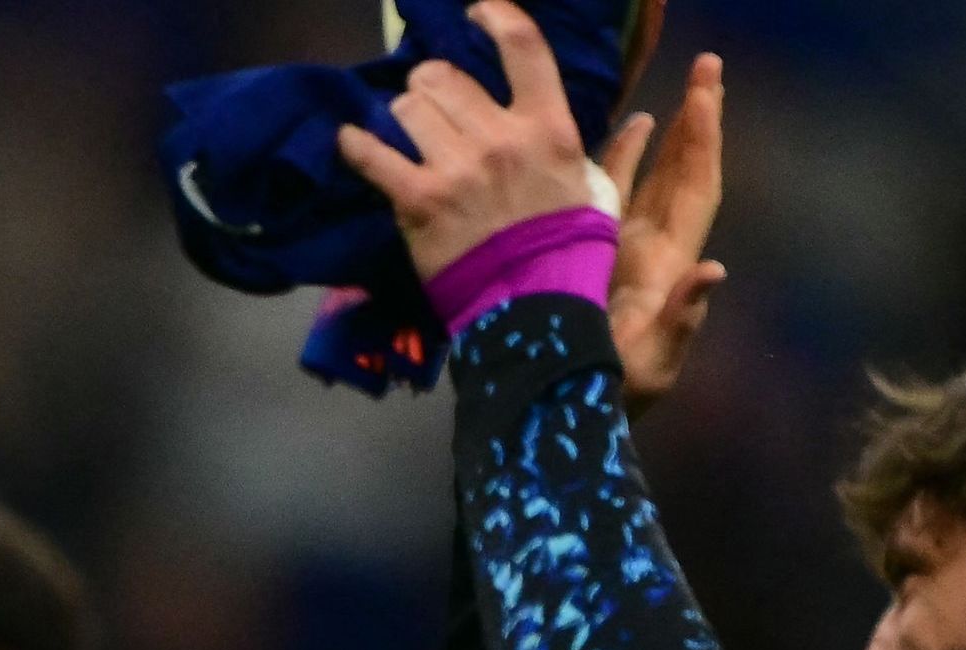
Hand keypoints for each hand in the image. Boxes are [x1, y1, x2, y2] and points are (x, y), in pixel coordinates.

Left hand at [336, 1, 612, 286]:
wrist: (534, 305)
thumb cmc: (568, 246)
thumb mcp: (592, 185)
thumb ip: (576, 147)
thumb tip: (615, 121)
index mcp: (548, 126)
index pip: (523, 47)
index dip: (495, 16)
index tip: (476, 12)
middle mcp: (502, 137)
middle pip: (446, 78)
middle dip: (431, 83)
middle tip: (429, 98)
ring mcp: (457, 167)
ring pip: (409, 108)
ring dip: (402, 114)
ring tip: (406, 128)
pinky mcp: (419, 200)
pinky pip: (373, 155)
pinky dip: (356, 144)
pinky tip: (350, 140)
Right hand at [595, 52, 727, 408]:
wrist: (568, 420)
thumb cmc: (611, 396)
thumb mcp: (652, 364)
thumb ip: (682, 317)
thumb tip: (712, 270)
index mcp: (669, 266)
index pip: (696, 189)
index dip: (703, 141)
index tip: (706, 94)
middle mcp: (652, 252)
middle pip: (682, 175)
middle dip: (694, 124)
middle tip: (705, 70)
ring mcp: (621, 257)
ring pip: (649, 186)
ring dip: (659, 143)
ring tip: (663, 103)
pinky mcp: (588, 264)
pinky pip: (609, 206)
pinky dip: (617, 170)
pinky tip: (619, 140)